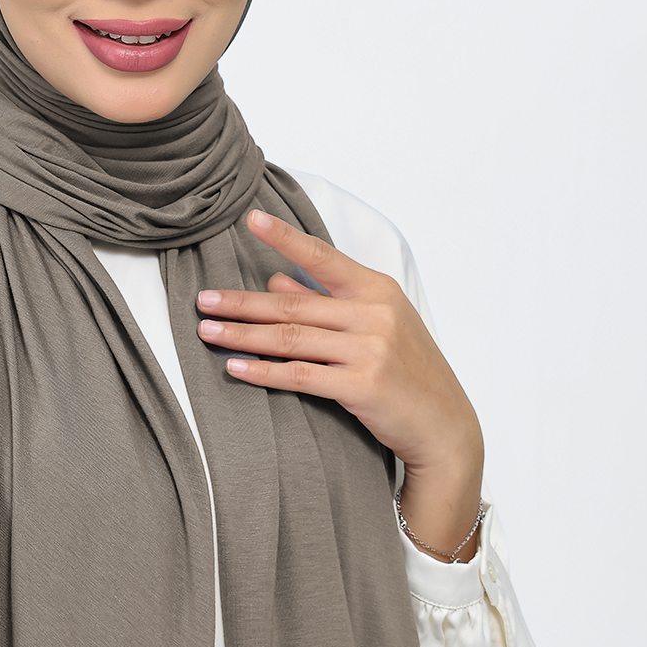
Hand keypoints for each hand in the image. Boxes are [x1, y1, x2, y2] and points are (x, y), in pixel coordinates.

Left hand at [197, 209, 485, 560]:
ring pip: (291, 338)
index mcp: (377, 290)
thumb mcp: (375, 326)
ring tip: (207, 332)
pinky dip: (264, 372)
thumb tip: (276, 281)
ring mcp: (370, 350)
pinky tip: (236, 367)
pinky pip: (300, 375)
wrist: (443, 426)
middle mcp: (374, 314)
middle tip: (202, 300)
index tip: (251, 220)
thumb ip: (325, 301)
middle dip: (242, 303)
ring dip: (243, 336)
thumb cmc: (408, 372)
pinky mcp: (361, 386)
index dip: (285, 237)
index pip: (322, 257)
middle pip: (293, 305)